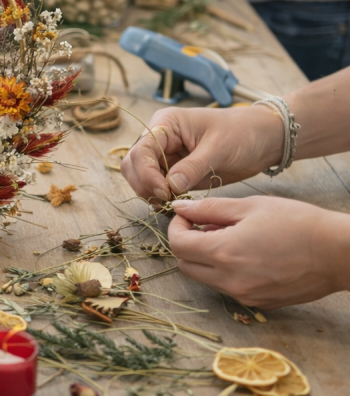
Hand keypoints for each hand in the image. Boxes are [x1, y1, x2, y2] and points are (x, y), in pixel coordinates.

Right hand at [121, 106, 283, 202]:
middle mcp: (160, 138)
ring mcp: (166, 155)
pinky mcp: (175, 171)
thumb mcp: (219, 148)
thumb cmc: (243, 133)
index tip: (164, 192)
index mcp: (167, 124)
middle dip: (144, 184)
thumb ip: (192, 167)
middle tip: (165, 200)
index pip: (141, 150)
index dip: (147, 174)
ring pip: (140, 176)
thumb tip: (169, 187)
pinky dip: (159, 197)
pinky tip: (172, 204)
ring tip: (169, 203)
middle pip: (133, 164)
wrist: (263, 140)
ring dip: (149, 192)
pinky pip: (156, 185)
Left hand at [169, 197, 349, 308]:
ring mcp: (245, 295)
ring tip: (230, 237)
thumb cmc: (296, 222)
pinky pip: (227, 288)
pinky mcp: (259, 303)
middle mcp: (230, 280)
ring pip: (205, 279)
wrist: (337, 252)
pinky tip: (246, 254)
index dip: (176, 227)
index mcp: (223, 253)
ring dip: (206, 258)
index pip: (177, 245)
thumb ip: (209, 209)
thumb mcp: (249, 206)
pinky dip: (225, 271)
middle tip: (206, 225)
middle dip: (187, 244)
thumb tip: (180, 208)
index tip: (186, 216)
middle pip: (185, 265)